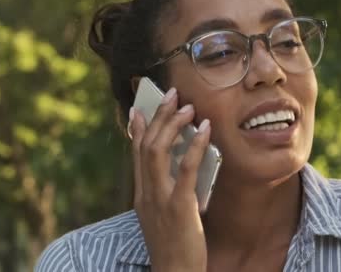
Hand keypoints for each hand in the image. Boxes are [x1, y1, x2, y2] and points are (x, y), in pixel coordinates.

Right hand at [128, 87, 209, 271]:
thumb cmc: (175, 246)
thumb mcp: (165, 215)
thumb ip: (168, 190)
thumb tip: (184, 163)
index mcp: (142, 195)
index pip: (136, 154)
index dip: (138, 128)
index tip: (139, 108)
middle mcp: (146, 193)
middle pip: (146, 145)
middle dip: (159, 116)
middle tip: (172, 95)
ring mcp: (160, 199)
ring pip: (159, 151)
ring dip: (173, 125)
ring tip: (188, 107)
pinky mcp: (179, 206)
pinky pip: (185, 169)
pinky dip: (195, 146)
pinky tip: (205, 130)